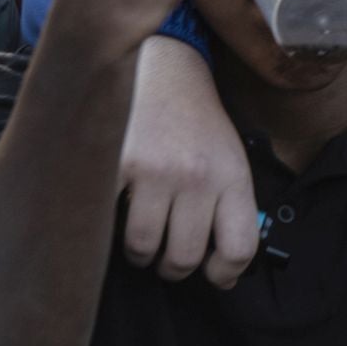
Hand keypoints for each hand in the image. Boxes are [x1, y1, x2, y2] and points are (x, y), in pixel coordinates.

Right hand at [118, 38, 255, 288]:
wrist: (164, 70)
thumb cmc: (197, 125)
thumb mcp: (229, 160)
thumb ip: (228, 209)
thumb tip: (222, 275)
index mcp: (232, 177)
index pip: (239, 248)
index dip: (224, 274)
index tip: (212, 275)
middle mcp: (197, 175)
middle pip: (183, 259)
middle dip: (173, 267)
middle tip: (166, 254)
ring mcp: (155, 171)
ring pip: (141, 249)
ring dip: (140, 252)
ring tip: (142, 229)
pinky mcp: (116, 165)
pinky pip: (107, 222)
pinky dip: (109, 222)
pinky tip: (120, 203)